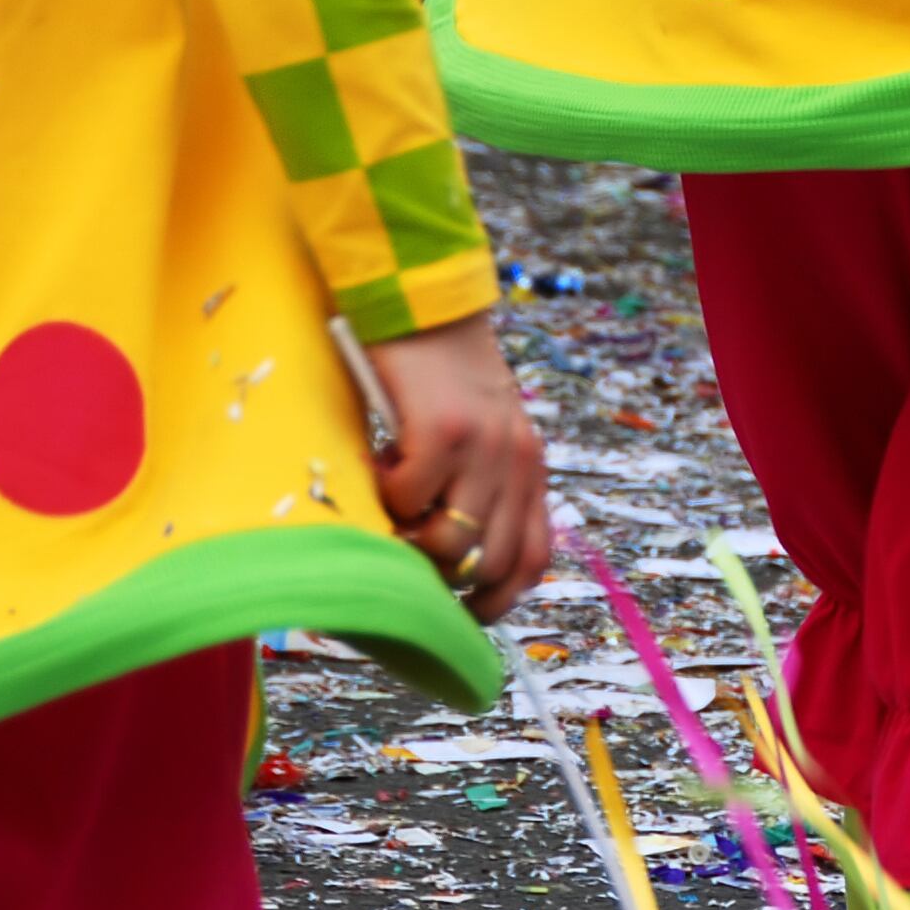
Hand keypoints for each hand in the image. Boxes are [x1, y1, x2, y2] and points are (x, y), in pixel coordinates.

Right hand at [362, 310, 550, 623]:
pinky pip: (409, 500)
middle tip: (406, 550)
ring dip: (410, 537)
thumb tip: (445, 561)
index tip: (458, 610)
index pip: (532, 561)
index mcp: (530, 467)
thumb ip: (478, 486)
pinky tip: (377, 462)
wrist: (426, 298)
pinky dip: (385, 495)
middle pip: (491, 566)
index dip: (497, 600)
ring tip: (390, 499)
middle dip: (444, 579)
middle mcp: (517, 461)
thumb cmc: (442, 373)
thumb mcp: (481, 433)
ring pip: (449, 544)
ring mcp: (483, 447)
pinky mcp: (441, 432)